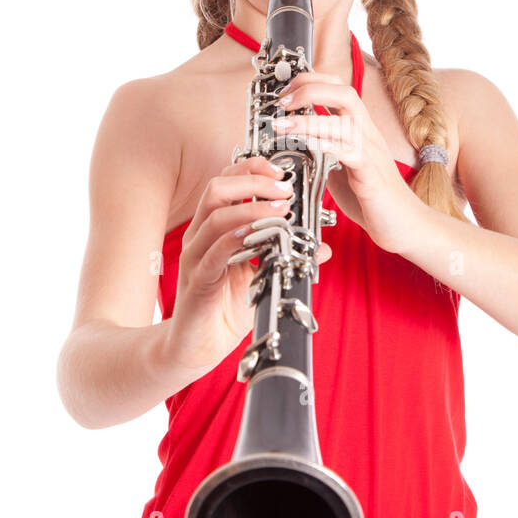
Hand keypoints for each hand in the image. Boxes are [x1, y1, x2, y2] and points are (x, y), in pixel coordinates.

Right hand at [170, 155, 331, 378]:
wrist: (197, 347)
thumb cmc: (225, 309)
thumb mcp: (262, 276)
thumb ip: (285, 257)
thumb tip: (321, 247)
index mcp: (213, 228)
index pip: (226, 182)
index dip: (252, 169)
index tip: (282, 172)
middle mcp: (200, 236)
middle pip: (218, 188)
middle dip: (254, 181)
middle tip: (285, 188)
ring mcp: (195, 257)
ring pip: (216, 215)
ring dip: (252, 207)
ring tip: (281, 209)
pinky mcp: (197, 281)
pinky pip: (214, 252)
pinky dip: (237, 238)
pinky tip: (258, 235)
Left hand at [271, 71, 420, 252]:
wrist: (403, 224)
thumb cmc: (371, 198)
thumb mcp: (340, 168)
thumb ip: (322, 152)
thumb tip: (293, 143)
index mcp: (359, 129)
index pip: (338, 89)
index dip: (311, 82)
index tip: (285, 91)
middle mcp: (367, 134)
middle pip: (343, 92)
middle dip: (310, 88)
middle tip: (282, 100)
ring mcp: (371, 152)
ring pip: (344, 120)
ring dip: (308, 120)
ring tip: (281, 125)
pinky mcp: (371, 174)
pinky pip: (351, 151)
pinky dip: (328, 146)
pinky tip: (310, 147)